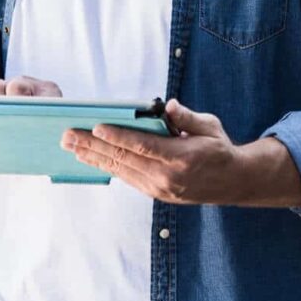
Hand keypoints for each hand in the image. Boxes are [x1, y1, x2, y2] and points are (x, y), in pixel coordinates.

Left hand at [61, 99, 300, 207]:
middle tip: (67, 136)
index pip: (143, 146)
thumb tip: (168, 107)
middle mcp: (167, 177)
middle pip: (124, 160)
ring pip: (120, 170)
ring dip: (94, 158)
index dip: (118, 137)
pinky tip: (92, 158)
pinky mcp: (156, 193)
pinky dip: (107, 166)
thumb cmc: (219, 148)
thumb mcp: (210, 126)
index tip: (96, 127)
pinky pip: (127, 178)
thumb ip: (187, 117)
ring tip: (72, 147)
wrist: (232, 182)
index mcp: (181, 158)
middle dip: (93, 146)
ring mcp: (159, 189)